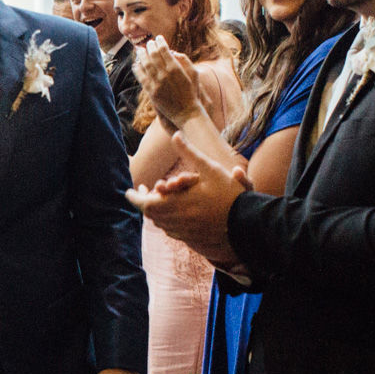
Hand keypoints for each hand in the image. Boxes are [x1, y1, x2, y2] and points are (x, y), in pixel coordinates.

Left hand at [127, 132, 249, 267]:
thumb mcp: (209, 169)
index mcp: (175, 204)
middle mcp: (175, 220)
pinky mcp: (192, 239)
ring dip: (155, 212)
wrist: (246, 223)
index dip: (133, 197)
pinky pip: (172, 231)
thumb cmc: (229, 194)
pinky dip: (167, 221)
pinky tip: (172, 213)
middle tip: (141, 193)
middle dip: (143, 202)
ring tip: (155, 201)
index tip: (128, 191)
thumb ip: (189, 152)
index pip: (144, 203)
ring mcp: (183, 232)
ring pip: (161, 223)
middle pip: (150, 214)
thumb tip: (175, 134)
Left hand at [133, 37, 203, 130]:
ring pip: (145, 65)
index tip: (158, 38)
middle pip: (153, 55)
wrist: (186, 112)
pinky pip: (141, 78)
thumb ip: (184, 61)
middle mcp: (164, 74)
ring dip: (141, 55)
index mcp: (175, 68)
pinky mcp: (151, 92)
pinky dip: (137, 69)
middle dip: (150, 47)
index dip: (160, 42)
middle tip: (148, 42)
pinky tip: (136, 64)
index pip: (164, 50)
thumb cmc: (191, 92)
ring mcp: (156, 83)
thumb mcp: (193, 74)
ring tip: (139, 50)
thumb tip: (173, 52)